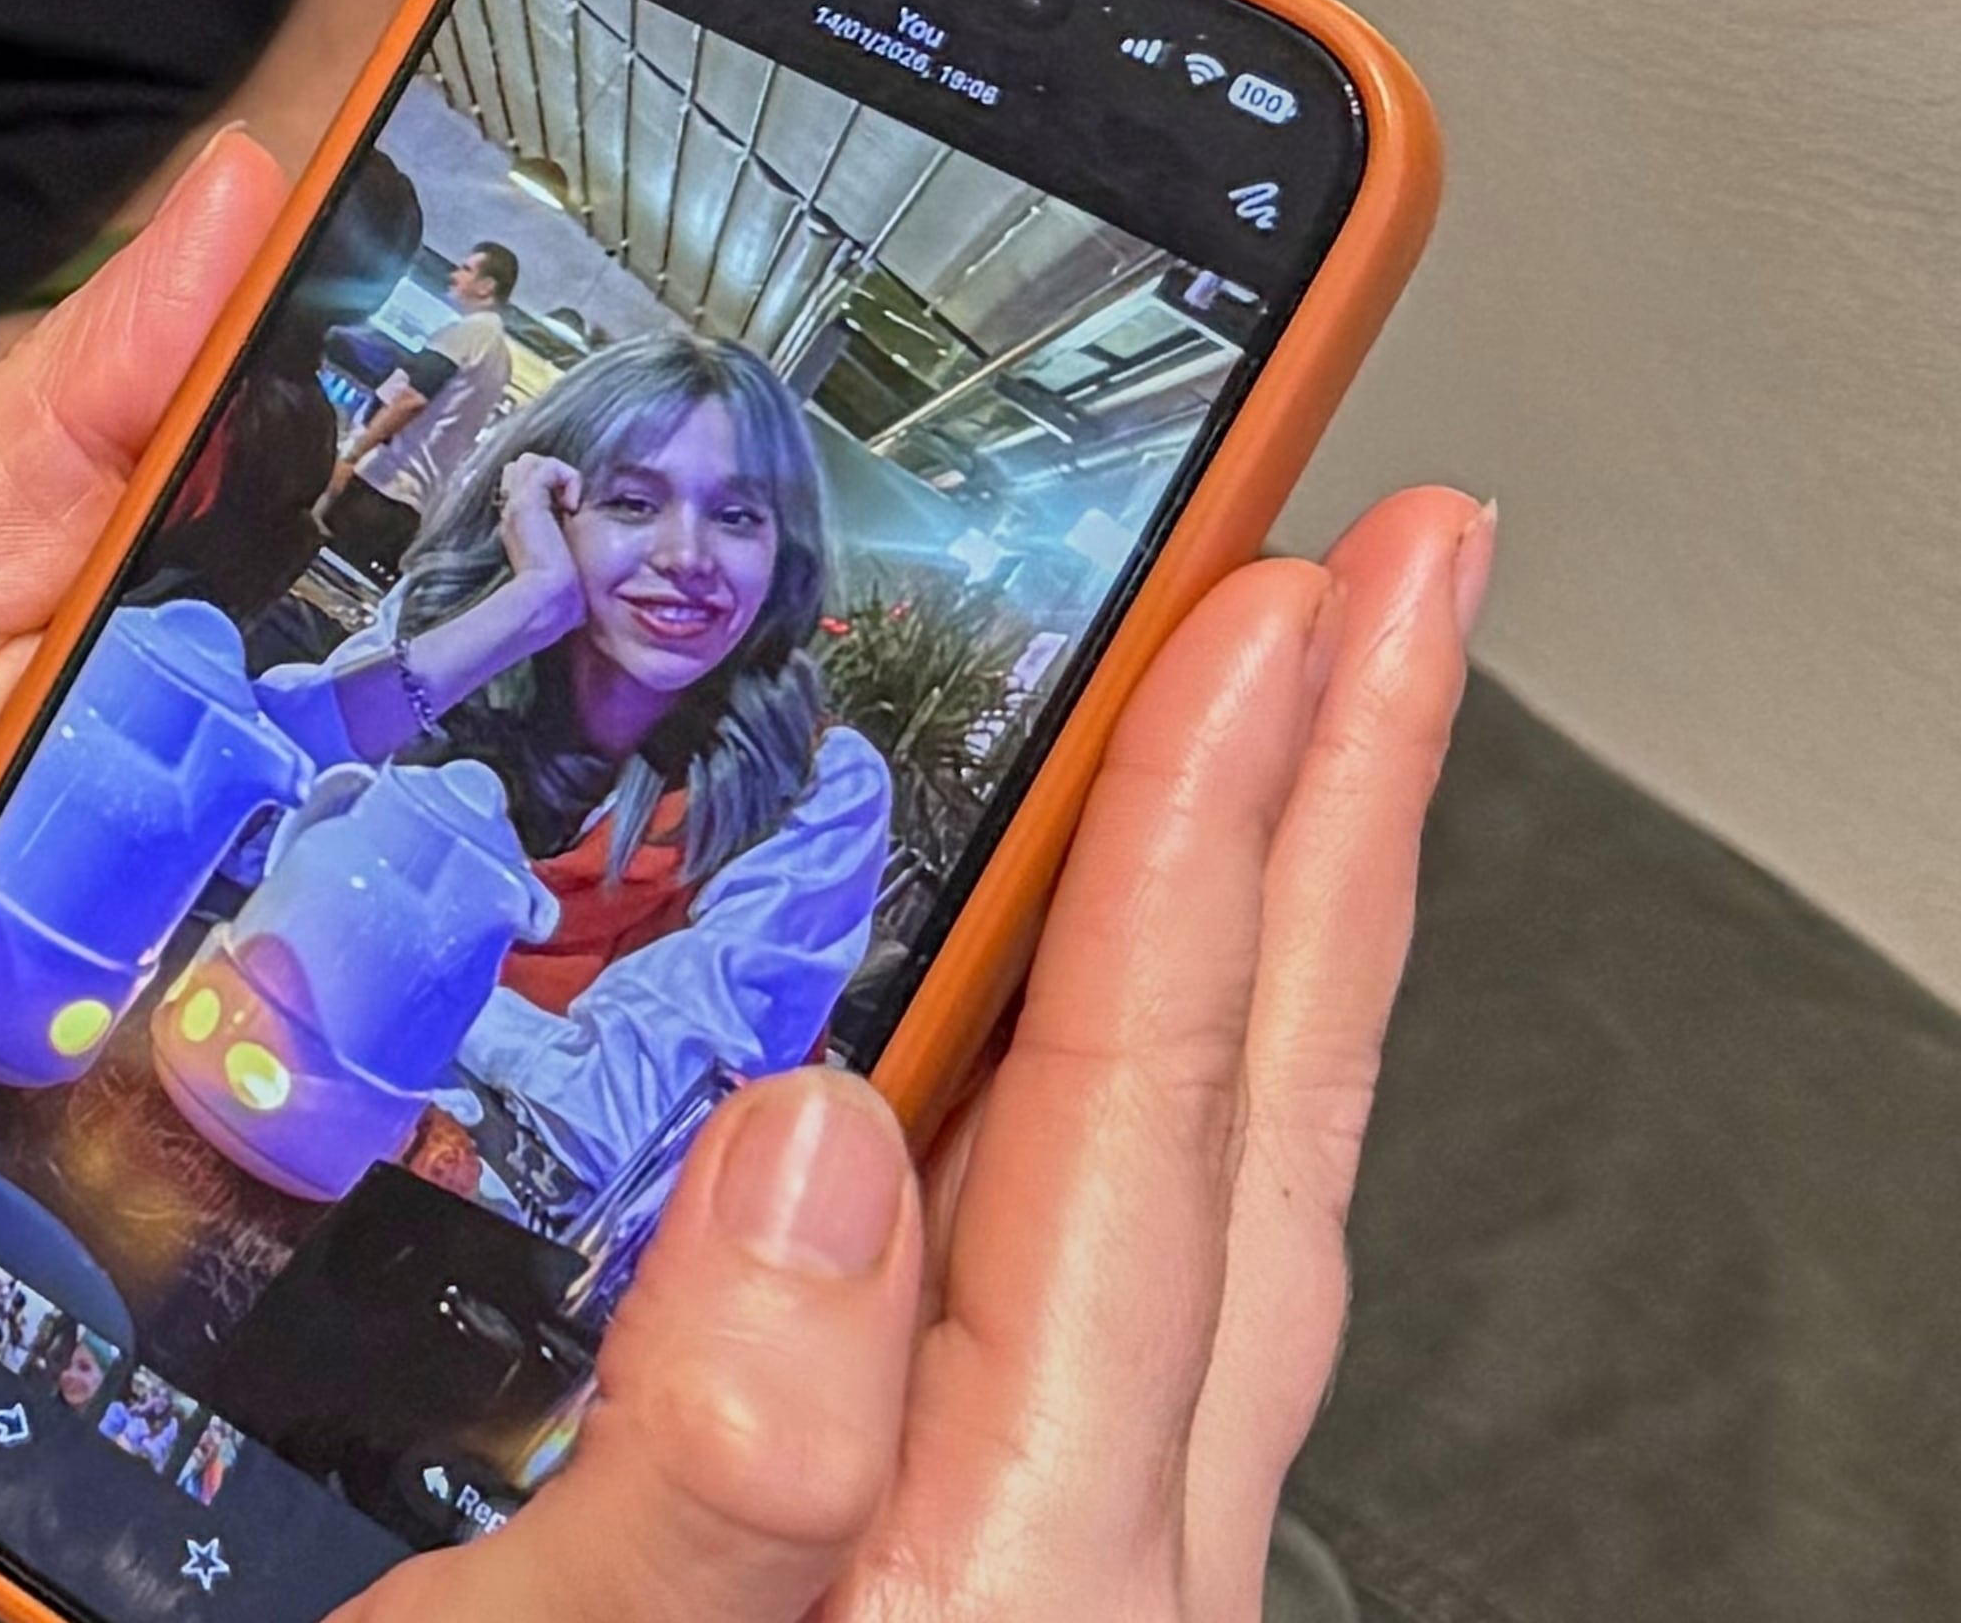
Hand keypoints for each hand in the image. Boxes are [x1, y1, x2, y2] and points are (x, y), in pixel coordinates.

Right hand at [348, 485, 1490, 1619]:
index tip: (1292, 610)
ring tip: (1299, 735)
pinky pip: (1141, 1292)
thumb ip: (693, 1479)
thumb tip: (817, 1163)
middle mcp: (1092, 1578)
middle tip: (1411, 582)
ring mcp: (1065, 1584)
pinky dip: (1164, 1101)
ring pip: (1232, 1211)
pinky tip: (1103, 1040)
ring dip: (1277, 942)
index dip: (1214, 849)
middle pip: (1263, 1139)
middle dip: (1340, 828)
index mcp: (997, 1584)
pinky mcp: (990, 1579)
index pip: (1136, 1136)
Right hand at [493, 449, 588, 640]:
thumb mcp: (554, 559)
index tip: (563, 513)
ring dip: (556, 474)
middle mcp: (511, 509)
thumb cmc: (554, 589)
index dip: (542, 489)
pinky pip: (547, 467)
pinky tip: (572, 506)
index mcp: (515, 523)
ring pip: (530, 461)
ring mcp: (516, 503)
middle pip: (521, 467)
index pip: (520, 485)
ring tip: (567, 504)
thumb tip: (571, 525)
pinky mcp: (528, 501)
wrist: (546, 596)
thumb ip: (555, 540)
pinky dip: (566, 478)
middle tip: (565, 506)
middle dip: (547, 477)